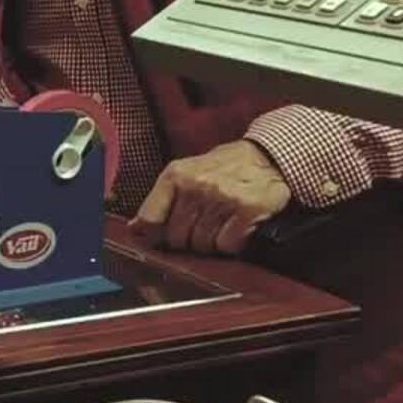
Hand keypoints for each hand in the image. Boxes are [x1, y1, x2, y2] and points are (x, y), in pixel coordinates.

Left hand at [129, 140, 290, 254]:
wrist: (267, 157)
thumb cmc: (222, 168)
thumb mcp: (186, 173)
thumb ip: (161, 200)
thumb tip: (135, 229)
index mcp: (175, 175)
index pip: (150, 217)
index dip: (151, 234)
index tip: (157, 239)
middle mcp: (196, 185)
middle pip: (176, 237)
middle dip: (186, 239)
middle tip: (200, 228)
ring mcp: (222, 198)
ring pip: (202, 244)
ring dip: (210, 242)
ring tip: (220, 224)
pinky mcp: (247, 210)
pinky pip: (227, 245)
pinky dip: (231, 243)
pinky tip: (236, 227)